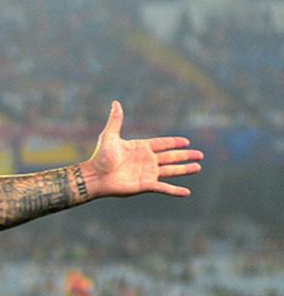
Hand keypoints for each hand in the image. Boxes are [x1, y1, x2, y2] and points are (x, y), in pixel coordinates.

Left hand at [83, 101, 203, 197]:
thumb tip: (116, 102)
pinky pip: (164, 188)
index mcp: (140, 148)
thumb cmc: (100, 156)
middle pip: (171, 157)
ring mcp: (147, 173)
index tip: (186, 141)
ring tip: (197, 167)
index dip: (174, 142)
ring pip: (171, 170)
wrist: (96, 175)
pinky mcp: (146, 185)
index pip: (162, 144)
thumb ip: (116, 120)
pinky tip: (187, 192)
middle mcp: (147, 160)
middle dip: (185, 155)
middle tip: (200, 154)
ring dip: (184, 169)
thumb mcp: (109, 136)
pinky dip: (175, 190)